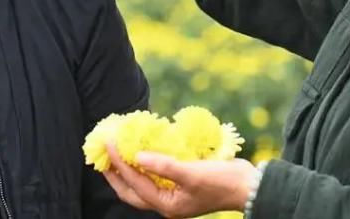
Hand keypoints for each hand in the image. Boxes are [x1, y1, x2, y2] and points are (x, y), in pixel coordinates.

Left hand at [103, 145, 258, 218]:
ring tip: (117, 150)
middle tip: (102, 154)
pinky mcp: (181, 182)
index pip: (135, 183)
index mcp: (167, 205)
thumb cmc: (221, 182)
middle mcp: (167, 202)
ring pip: (142, 182)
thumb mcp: (192, 174)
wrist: (248, 185)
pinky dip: (147, 162)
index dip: (119, 164)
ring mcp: (174, 193)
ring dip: (129, 167)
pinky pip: (156, 174)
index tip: (109, 144)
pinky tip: (143, 149)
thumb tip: (138, 156)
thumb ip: (164, 165)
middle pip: (132, 190)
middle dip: (115, 173)